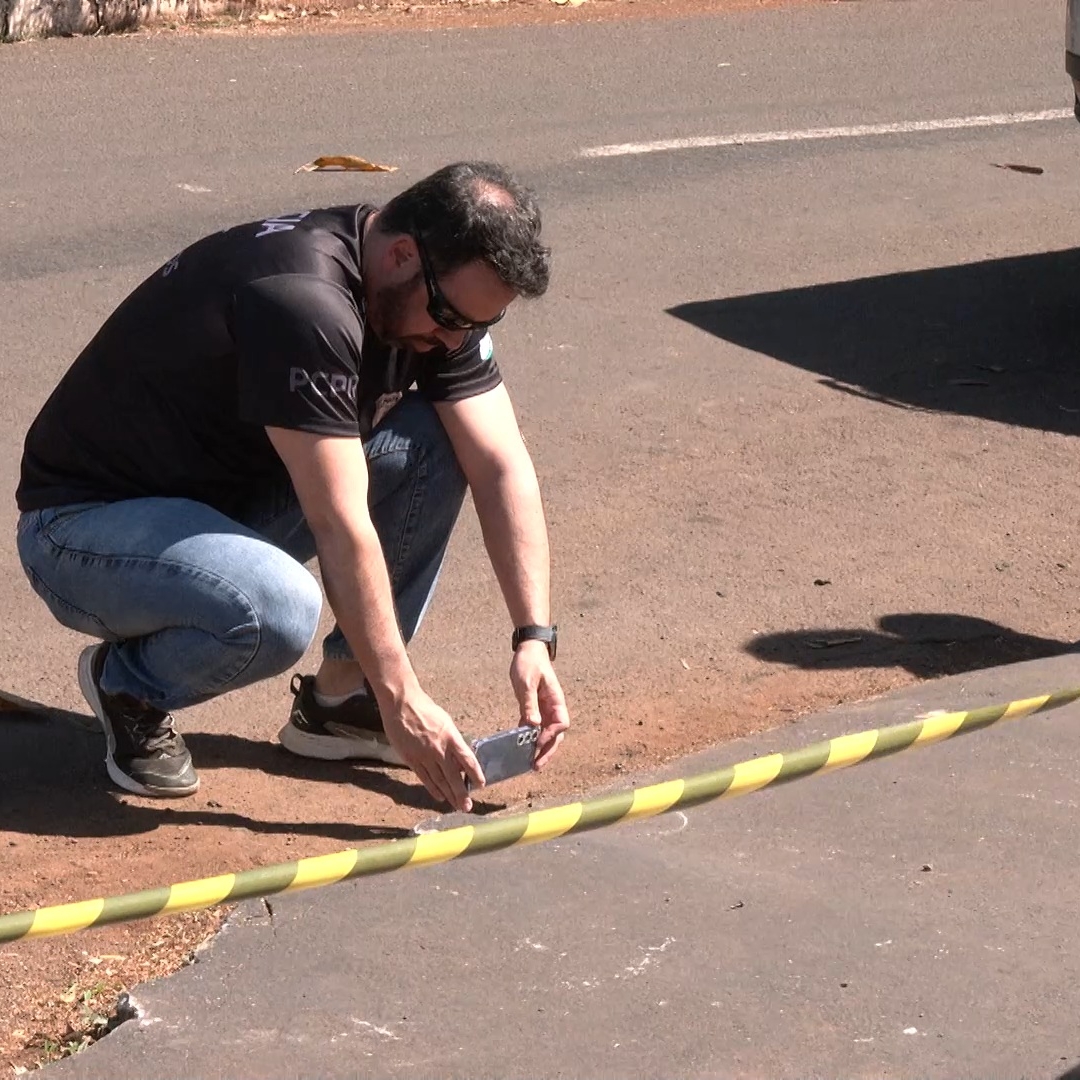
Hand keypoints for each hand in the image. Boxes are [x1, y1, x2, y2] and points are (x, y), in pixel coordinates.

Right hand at [380, 687, 484, 812]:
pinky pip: (424, 777)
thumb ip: (453, 740)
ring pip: (439, 780)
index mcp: (451, 736)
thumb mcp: (445, 721)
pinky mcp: (411, 759)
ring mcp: (424, 755)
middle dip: (461, 793)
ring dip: (448, 795)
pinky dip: (432, 789)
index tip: (481, 785)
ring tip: (456, 806)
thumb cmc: (425, 709)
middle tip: (467, 806)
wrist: (401, 704)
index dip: (475, 774)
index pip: (467, 759)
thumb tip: (459, 759)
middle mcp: (439, 748)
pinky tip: (439, 797)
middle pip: (453, 776)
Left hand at [510, 641, 569, 768]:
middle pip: (556, 734)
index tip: (537, 743)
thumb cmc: (529, 663)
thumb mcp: (526, 683)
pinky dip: (530, 738)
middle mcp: (553, 707)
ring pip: (547, 733)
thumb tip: (533, 726)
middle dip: (548, 750)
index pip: (561, 724)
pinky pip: (536, 727)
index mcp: (556, 700)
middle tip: (536, 765)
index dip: (551, 736)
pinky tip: (521, 748)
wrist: (529, 649)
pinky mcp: (535, 707)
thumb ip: (530, 704)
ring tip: (531, 763)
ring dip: (540, 748)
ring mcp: (545, 708)